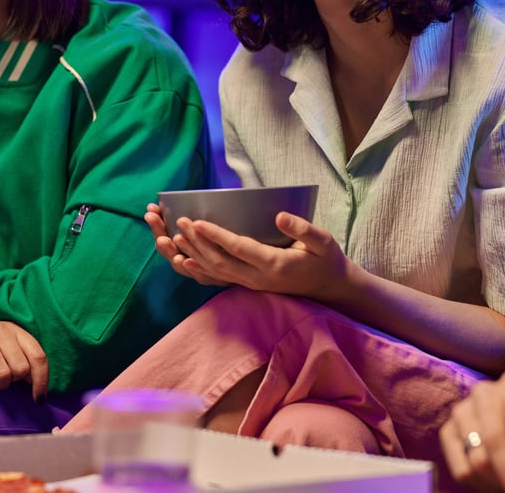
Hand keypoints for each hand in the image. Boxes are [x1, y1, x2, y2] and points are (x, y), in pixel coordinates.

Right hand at [0, 316, 48, 399]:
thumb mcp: (2, 344)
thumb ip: (20, 358)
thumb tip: (37, 383)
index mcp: (15, 330)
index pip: (38, 356)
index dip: (41, 380)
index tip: (38, 398)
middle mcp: (1, 331)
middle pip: (21, 368)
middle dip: (15, 382)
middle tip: (4, 382)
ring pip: (3, 374)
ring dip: (0, 385)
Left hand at [146, 204, 353, 299]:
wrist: (330, 288)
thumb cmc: (326, 260)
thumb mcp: (324, 241)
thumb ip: (303, 229)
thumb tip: (280, 216)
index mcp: (275, 264)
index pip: (238, 248)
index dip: (215, 235)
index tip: (196, 222)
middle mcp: (258, 278)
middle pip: (220, 261)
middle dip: (197, 243)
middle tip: (180, 223)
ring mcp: (252, 284)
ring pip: (216, 272)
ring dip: (194, 254)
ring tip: (174, 237)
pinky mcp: (248, 285)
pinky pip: (219, 279)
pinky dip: (199, 270)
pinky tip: (184, 260)